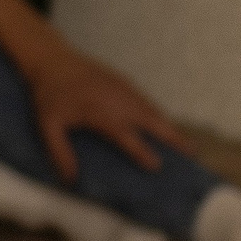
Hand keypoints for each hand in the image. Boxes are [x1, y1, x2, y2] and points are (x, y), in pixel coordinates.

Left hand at [26, 42, 188, 181]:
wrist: (53, 60)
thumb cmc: (49, 95)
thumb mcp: (47, 125)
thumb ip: (59, 152)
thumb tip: (71, 181)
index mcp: (102, 113)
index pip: (127, 136)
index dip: (143, 152)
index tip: (158, 166)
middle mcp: (119, 101)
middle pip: (153, 121)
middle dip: (174, 137)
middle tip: (193, 153)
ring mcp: (125, 90)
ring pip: (154, 110)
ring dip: (170, 127)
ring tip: (187, 145)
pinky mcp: (125, 82)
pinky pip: (147, 101)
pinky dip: (159, 114)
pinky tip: (165, 125)